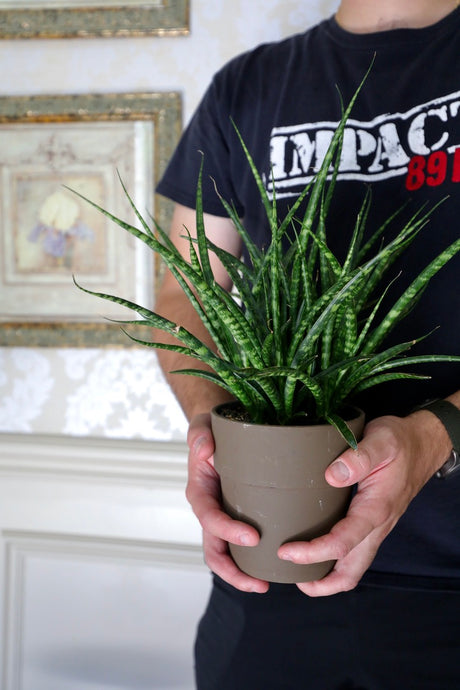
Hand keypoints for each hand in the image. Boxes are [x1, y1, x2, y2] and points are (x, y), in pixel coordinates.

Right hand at [185, 413, 268, 592]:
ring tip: (269, 584)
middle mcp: (211, 510)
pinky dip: (258, 558)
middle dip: (234, 572)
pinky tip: (281, 564)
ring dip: (245, 574)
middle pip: (215, 551)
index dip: (227, 532)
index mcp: (200, 493)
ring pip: (229, 555)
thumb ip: (200, 434)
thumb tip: (204, 450)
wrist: (222, 431)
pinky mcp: (242, 517)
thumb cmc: (213, 429)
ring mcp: (226, 517)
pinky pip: (246, 544)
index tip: (252, 538)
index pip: (209, 519)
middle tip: (260, 584)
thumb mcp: (204, 425)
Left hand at [277, 412, 447, 596]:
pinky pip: (351, 551)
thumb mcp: (381, 440)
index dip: (313, 553)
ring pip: (351, 567)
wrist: (421, 445)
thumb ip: (359, 457)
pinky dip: (331, 560)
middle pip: (350, 572)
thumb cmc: (399, 441)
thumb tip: (331, 476)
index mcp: (376, 509)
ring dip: (325, 576)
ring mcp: (373, 527)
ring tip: (295, 569)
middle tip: (289, 572)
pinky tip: (311, 548)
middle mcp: (376, 525)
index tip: (287, 551)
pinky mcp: (368, 521)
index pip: (342, 543)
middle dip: (320, 583)